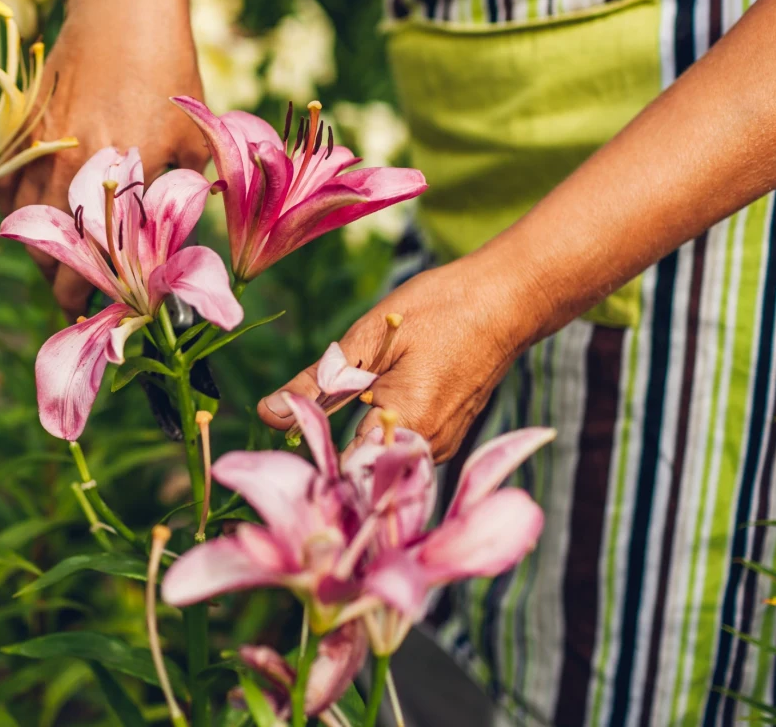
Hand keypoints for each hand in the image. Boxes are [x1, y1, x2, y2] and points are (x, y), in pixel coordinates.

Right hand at [0, 0, 208, 318]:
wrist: (122, 7)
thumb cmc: (170, 71)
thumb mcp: (193, 139)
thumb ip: (180, 197)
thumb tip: (172, 250)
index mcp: (124, 176)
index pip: (99, 263)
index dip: (97, 298)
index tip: (105, 310)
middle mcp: (74, 169)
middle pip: (54, 254)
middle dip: (65, 285)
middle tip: (81, 297)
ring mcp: (41, 149)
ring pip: (25, 225)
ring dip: (41, 252)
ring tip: (60, 265)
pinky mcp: (22, 131)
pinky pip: (4, 189)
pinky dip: (15, 213)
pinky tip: (33, 219)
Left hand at [256, 256, 541, 460]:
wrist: (508, 299)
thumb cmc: (441, 310)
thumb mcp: (368, 339)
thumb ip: (317, 383)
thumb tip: (268, 414)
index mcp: (406, 428)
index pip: (345, 475)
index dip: (312, 465)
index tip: (285, 450)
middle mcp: (428, 450)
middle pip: (362, 472)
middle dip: (328, 453)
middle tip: (303, 430)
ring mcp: (442, 446)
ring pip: (381, 459)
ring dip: (353, 440)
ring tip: (342, 405)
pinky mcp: (447, 436)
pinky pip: (401, 446)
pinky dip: (378, 430)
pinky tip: (374, 399)